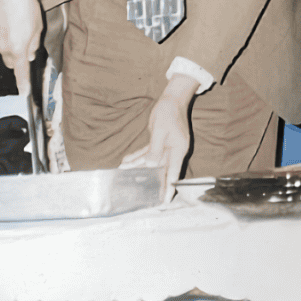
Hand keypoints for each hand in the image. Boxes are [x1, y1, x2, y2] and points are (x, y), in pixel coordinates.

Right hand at [0, 0, 41, 93]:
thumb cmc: (27, 8)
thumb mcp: (37, 28)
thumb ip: (33, 45)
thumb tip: (29, 55)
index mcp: (17, 48)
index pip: (20, 71)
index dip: (23, 83)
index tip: (25, 91)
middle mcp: (4, 46)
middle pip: (13, 62)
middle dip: (20, 59)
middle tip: (30, 46)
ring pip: (6, 51)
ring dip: (14, 48)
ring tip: (23, 30)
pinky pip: (1, 41)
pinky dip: (8, 39)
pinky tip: (14, 26)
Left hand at [119, 74, 197, 202]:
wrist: (171, 99)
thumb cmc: (169, 113)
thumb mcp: (160, 131)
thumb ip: (155, 149)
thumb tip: (150, 165)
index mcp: (178, 150)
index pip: (174, 172)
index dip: (170, 187)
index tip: (166, 200)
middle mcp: (173, 151)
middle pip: (162, 170)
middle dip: (151, 180)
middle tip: (145, 196)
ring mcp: (166, 147)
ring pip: (151, 161)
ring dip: (137, 165)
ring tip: (123, 169)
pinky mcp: (159, 141)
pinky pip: (147, 152)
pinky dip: (137, 156)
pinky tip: (126, 160)